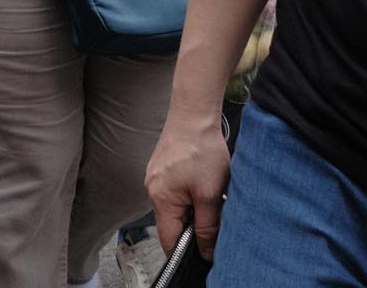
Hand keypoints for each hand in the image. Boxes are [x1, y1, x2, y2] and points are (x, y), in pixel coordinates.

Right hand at [146, 110, 230, 258]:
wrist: (194, 113)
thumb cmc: (201, 148)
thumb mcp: (211, 193)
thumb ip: (208, 226)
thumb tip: (206, 253)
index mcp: (161, 200)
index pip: (169, 242)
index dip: (187, 252)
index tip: (207, 253)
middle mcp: (152, 190)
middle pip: (172, 225)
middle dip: (193, 228)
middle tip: (214, 220)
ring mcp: (155, 179)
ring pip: (175, 208)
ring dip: (193, 210)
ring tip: (210, 197)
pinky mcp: (162, 169)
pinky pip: (175, 193)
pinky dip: (190, 195)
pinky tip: (203, 184)